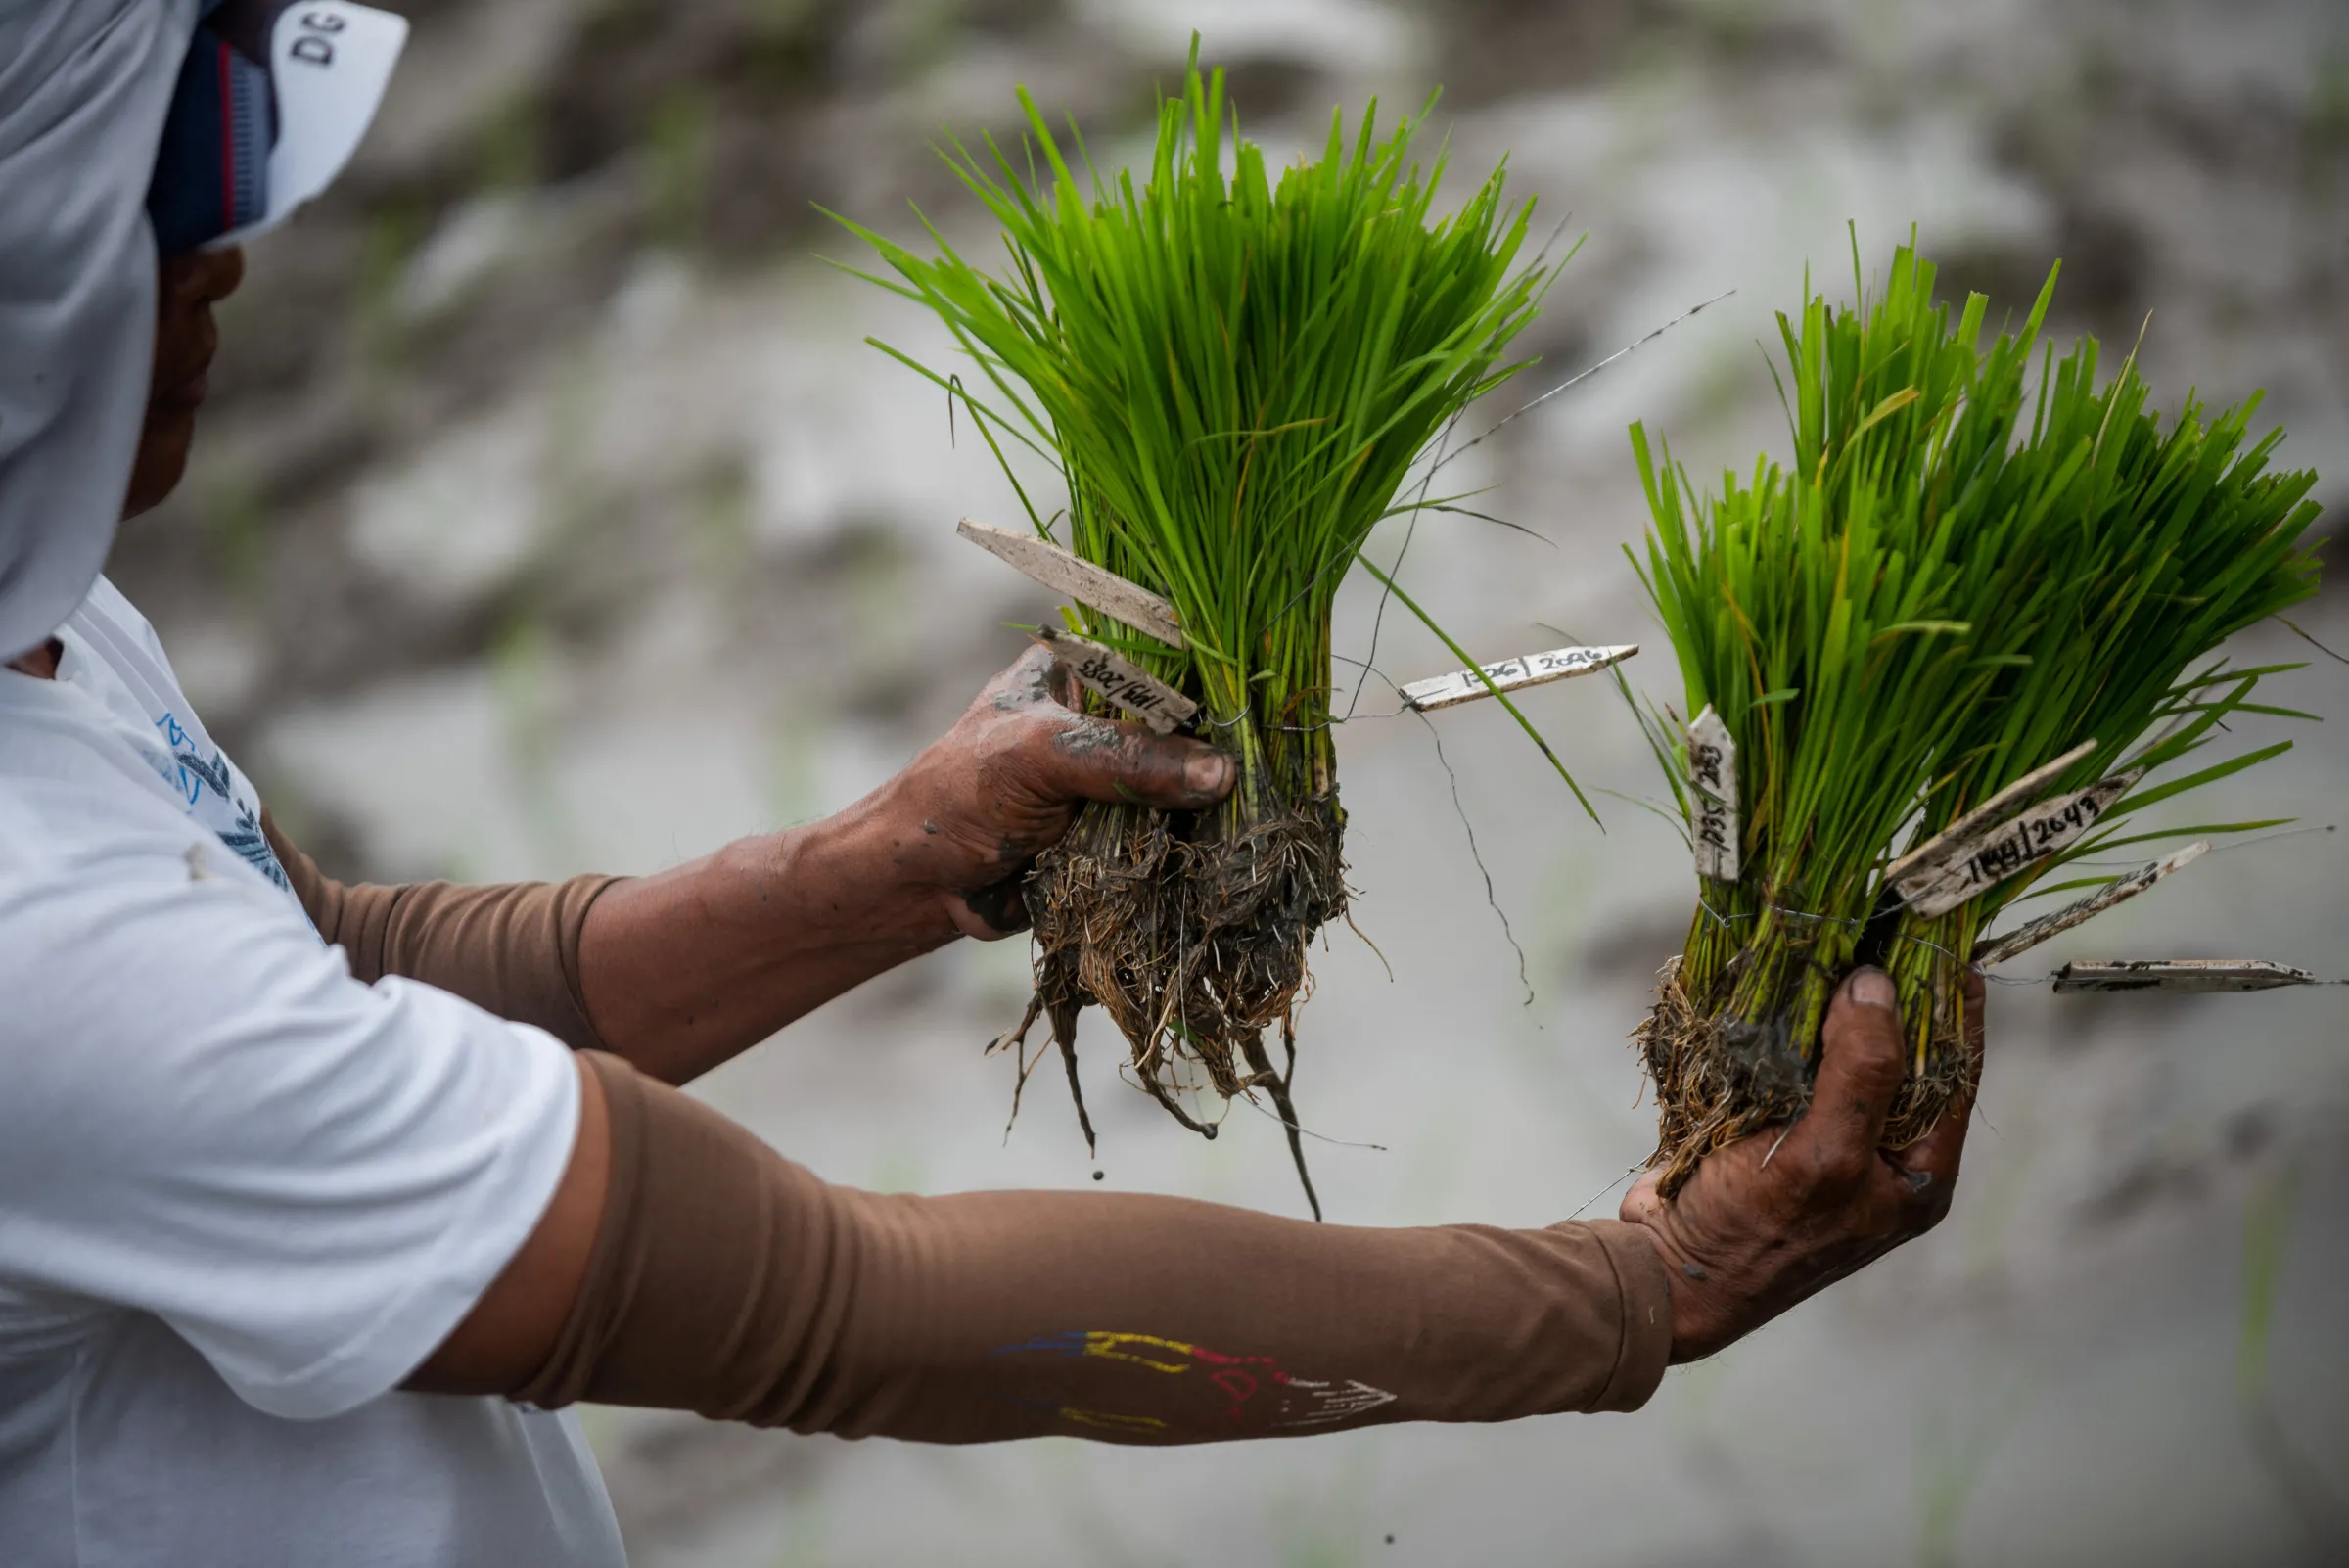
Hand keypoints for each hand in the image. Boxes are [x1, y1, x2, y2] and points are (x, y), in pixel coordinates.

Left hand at [863, 643, 1235, 939]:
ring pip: (1190, 784)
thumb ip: (1124, 757)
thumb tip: (1218, 773)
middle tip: (1279, 763)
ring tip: (1271, 807)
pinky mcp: (1123, 833)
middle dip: (1228, 745)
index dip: (1217, 674)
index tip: (1267, 697)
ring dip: (1218, 804)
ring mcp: (1117, 777)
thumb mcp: (1040, 757)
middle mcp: (1106, 717)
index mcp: (1081, 668)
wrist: (918, 886)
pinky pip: (1176, 834)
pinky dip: (1200, 845)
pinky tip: (1241, 846)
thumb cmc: (957, 796)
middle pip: (1190, 724)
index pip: (1167, 656)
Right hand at [1621, 966, 1984, 1361]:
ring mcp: (1823, 1138)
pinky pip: (1789, 1062)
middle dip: (1887, 994)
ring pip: (1840, 1052)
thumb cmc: (1752, 1236)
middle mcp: (1879, 1153)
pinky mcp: (1769, 1127)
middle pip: (1899, 1054)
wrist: (1662, 1277)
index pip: (1954, 1071)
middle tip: (1877, 924)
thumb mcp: (1821, 1156)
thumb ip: (1860, 1073)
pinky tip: (1776, 980)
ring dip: (1829, 1003)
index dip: (1952, 1005)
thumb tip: (1876, 986)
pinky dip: (1783, 1024)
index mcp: (1916, 1172)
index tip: (1942, 939)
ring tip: (1829, 937)